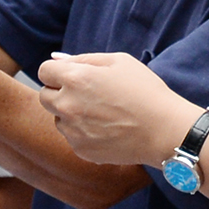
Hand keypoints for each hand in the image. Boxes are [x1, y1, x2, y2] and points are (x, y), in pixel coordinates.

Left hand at [38, 49, 189, 164]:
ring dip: (70, 114)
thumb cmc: (146, 91)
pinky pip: (71, 137)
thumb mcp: (119, 62)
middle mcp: (67, 105)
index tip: (71, 76)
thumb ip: (84, 59)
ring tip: (101, 113)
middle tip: (86, 94)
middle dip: (59, 92)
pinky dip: (82, 132)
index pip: (44, 71)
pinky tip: (106, 129)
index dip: (57, 72)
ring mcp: (72, 131)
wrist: (164, 130)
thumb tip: (57, 60)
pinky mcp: (80, 149)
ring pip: (58, 118)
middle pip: (44, 96)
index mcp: (76, 78)